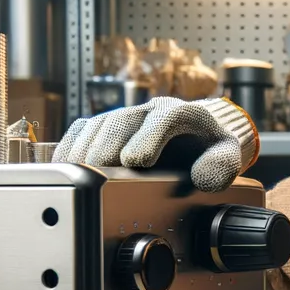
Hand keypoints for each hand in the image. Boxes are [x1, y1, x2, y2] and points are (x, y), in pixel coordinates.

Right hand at [53, 96, 257, 191]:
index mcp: (181, 114)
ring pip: (96, 127)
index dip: (147, 137)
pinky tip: (64, 171)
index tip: (136, 161)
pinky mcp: (102, 126)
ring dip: (84, 152)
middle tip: (99, 176)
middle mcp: (147, 110)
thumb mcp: (225, 157)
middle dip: (107, 149)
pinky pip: (80, 131)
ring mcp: (122, 116)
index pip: (164, 118)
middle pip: (120, 122)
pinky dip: (69, 150)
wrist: (194, 140)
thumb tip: (202, 178)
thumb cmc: (207, 150)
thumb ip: (221, 167)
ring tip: (79, 179)